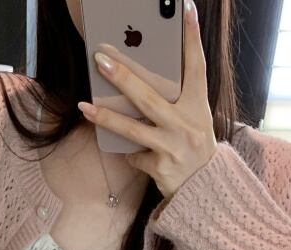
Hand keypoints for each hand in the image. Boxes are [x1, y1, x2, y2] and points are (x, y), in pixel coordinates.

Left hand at [76, 0, 217, 202]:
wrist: (206, 190)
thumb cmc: (194, 148)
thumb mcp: (194, 120)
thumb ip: (176, 101)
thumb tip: (139, 81)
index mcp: (198, 107)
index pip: (196, 66)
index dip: (192, 38)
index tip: (185, 9)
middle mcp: (187, 125)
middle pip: (149, 97)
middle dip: (123, 77)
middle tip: (100, 60)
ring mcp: (173, 147)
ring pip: (133, 129)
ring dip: (106, 117)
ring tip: (84, 106)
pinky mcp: (161, 168)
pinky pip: (135, 156)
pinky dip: (128, 153)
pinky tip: (123, 150)